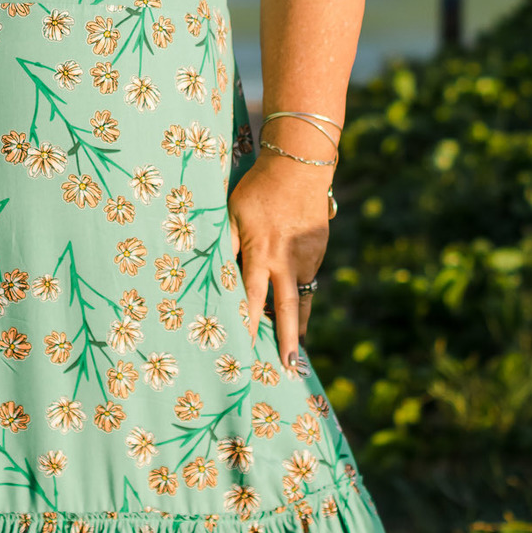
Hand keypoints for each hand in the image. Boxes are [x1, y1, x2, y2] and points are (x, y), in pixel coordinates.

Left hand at [228, 154, 329, 369]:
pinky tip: (295, 308)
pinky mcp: (318, 250)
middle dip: (288, 339)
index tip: (246, 348)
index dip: (249, 324)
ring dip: (297, 323)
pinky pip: (307, 278)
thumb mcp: (231, 211)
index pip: (252, 297)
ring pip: (301, 297)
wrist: (298, 166)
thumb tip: (212, 269)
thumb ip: (224, 241)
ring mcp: (307, 257)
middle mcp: (287, 260)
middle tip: (289, 366)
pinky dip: (301, 295)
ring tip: (295, 350)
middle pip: (288, 309)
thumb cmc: (257, 188)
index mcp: (261, 252)